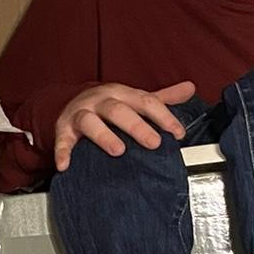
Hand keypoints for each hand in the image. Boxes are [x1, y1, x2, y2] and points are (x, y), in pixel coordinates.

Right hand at [53, 81, 196, 171]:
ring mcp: (80, 113)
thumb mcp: (133, 99)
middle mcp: (100, 100)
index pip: (145, 101)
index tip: (178, 134)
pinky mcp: (63, 129)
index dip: (163, 116)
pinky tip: (65, 165)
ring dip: (103, 135)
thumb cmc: (108, 106)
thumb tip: (191, 88)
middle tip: (154, 143)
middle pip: (118, 110)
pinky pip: (62, 140)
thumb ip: (161, 98)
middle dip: (137, 126)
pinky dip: (63, 152)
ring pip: (90, 121)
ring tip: (117, 151)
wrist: (70, 104)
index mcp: (121, 93)